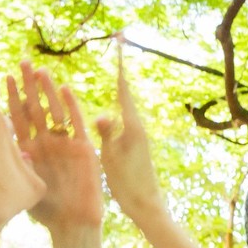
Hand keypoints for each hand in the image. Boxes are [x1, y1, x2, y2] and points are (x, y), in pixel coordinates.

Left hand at [7, 62, 103, 232]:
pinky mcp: (83, 149)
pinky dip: (70, 107)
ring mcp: (64, 144)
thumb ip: (19, 164)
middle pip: (36, 108)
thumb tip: (11, 141)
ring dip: (48, 91)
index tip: (5, 77)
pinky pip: (76, 124)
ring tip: (40, 71)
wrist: (72, 223)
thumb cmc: (46, 209)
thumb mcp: (26, 185)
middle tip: (24, 62)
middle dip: (29, 86)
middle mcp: (46, 143)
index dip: (12, 98)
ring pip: (54, 111)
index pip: (18, 118)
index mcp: (29, 150)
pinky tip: (64, 89)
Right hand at [96, 48, 164, 222]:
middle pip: (125, 91)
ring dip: (120, 85)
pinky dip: (118, 103)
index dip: (119, 65)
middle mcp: (136, 126)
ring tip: (116, 67)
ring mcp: (136, 134)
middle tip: (120, 43)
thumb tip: (101, 114)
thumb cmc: (128, 184)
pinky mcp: (134, 142)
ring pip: (125, 103)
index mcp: (132, 126)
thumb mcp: (112, 159)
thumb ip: (107, 135)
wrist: (146, 204)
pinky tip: (114, 104)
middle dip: (121, 68)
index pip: (123, 89)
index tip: (120, 42)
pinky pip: (122, 116)